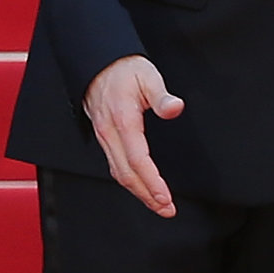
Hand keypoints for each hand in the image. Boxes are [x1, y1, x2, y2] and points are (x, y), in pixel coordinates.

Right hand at [83, 55, 184, 216]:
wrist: (99, 62)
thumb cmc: (125, 69)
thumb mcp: (148, 75)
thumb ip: (161, 95)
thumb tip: (175, 108)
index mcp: (122, 121)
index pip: (137, 159)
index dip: (151, 182)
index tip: (166, 197)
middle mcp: (109, 133)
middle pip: (126, 174)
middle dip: (147, 195)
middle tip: (167, 210)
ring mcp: (104, 137)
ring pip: (119, 173)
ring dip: (139, 192)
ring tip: (159, 205)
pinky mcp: (105, 137)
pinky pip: (115, 165)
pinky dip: (130, 180)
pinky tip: (142, 187)